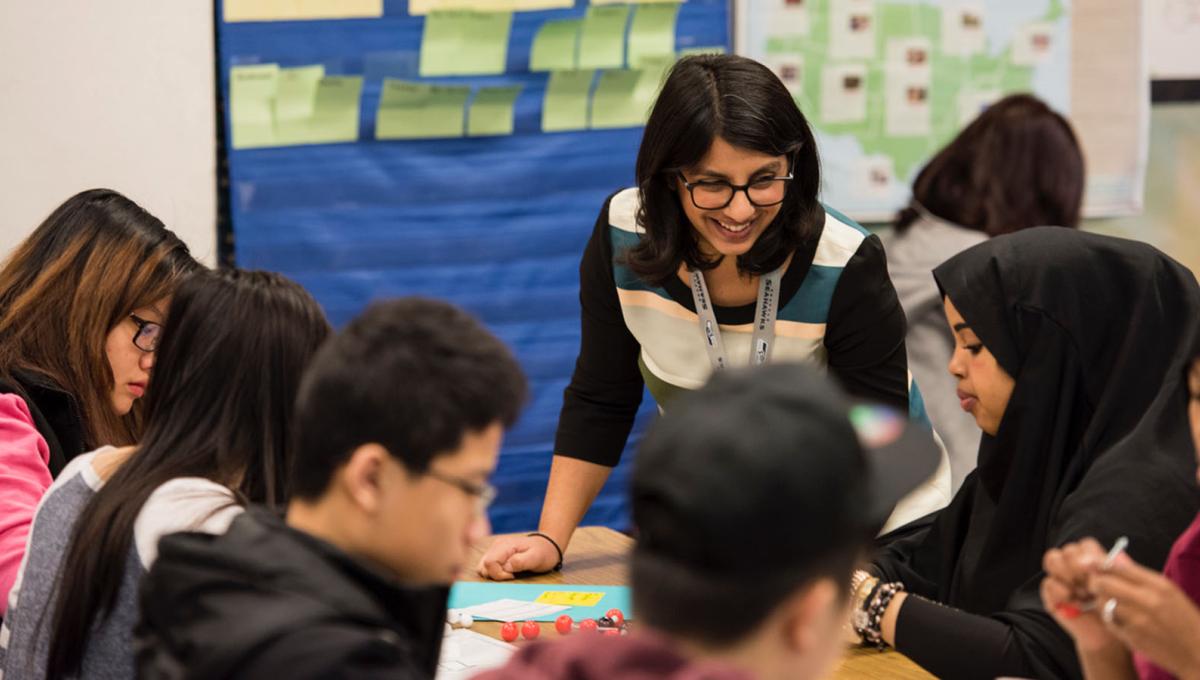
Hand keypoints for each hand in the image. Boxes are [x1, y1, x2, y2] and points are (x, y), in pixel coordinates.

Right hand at [476, 534, 560, 580]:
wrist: (547, 545)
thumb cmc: (543, 552)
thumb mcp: (536, 558)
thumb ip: (521, 562)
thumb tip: (506, 567)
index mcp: (505, 545)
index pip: (490, 563)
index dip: (499, 574)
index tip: (512, 575)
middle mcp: (497, 545)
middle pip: (483, 565)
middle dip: (495, 575)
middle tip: (512, 574)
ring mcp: (495, 549)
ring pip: (483, 566)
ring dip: (494, 574)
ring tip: (509, 573)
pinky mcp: (496, 554)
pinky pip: (488, 566)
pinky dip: (494, 572)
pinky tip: (507, 571)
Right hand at [1041, 538, 1122, 653]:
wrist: (1105, 635)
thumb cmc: (1115, 610)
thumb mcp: (1118, 588)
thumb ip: (1110, 571)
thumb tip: (1098, 562)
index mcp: (1092, 560)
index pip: (1085, 545)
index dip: (1089, 555)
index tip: (1097, 570)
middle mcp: (1074, 565)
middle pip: (1067, 550)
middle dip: (1078, 566)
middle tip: (1089, 584)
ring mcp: (1060, 577)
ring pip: (1052, 559)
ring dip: (1068, 576)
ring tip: (1083, 594)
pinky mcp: (1050, 593)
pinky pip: (1048, 582)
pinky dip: (1062, 592)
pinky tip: (1074, 603)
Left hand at [1089, 552, 1199, 678]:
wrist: (1197, 653)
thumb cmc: (1184, 620)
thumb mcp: (1170, 592)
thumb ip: (1140, 575)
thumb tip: (1116, 556)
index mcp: (1159, 586)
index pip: (1119, 567)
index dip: (1101, 564)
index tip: (1095, 565)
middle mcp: (1147, 601)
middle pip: (1103, 583)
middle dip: (1095, 582)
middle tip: (1096, 584)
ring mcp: (1138, 621)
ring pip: (1102, 602)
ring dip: (1100, 600)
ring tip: (1109, 601)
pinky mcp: (1132, 637)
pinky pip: (1108, 621)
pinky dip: (1108, 618)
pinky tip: (1117, 618)